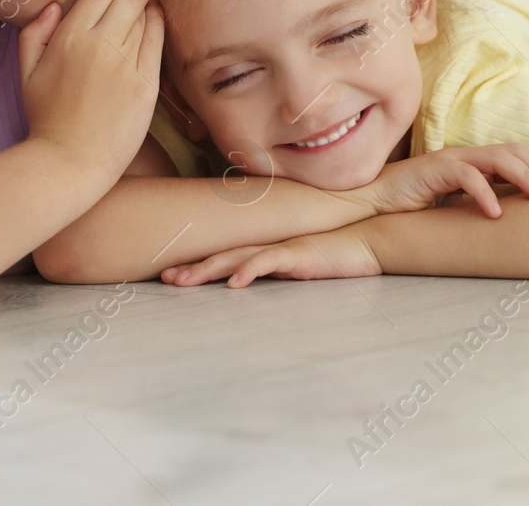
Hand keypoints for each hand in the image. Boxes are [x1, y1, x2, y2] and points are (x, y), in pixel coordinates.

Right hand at [18, 0, 163, 174]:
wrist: (70, 162)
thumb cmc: (46, 118)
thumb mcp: (26, 72)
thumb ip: (34, 31)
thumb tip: (53, 3)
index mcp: (69, 36)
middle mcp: (100, 44)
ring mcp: (126, 63)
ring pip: (147, 11)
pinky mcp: (147, 83)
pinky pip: (158, 39)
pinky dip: (159, 21)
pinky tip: (155, 17)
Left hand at [161, 228, 381, 287]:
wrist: (364, 242)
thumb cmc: (331, 256)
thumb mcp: (297, 268)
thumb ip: (275, 272)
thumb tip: (251, 285)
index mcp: (262, 252)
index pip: (222, 259)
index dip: (196, 266)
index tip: (170, 276)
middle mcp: (265, 248)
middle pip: (220, 257)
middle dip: (191, 269)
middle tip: (164, 279)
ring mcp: (279, 249)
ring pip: (236, 259)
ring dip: (208, 270)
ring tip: (182, 281)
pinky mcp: (297, 255)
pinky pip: (269, 262)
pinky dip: (250, 271)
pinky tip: (234, 284)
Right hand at [355, 143, 528, 217]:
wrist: (372, 200)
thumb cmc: (412, 206)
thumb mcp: (454, 204)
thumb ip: (477, 203)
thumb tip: (511, 219)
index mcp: (472, 162)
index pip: (514, 155)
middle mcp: (464, 156)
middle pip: (513, 151)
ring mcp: (450, 159)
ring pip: (498, 158)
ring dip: (524, 177)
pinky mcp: (434, 168)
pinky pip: (468, 176)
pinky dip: (485, 193)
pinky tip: (495, 213)